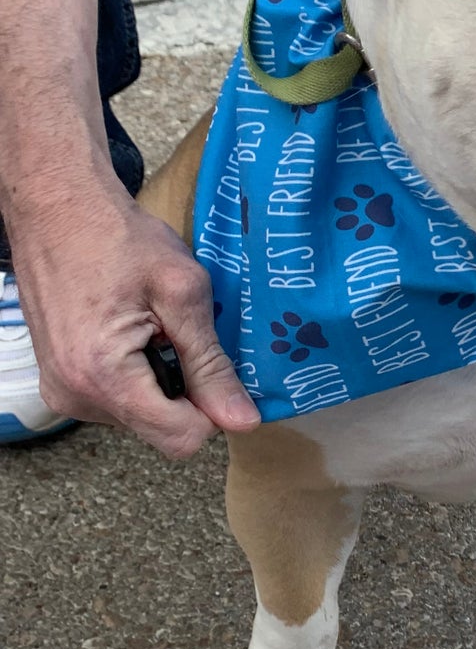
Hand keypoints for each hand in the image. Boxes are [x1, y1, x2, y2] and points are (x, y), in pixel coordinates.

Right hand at [11, 179, 259, 457]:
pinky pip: (117, 401)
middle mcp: (75, 396)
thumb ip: (211, 365)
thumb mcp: (182, 294)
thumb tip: (243, 422)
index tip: (217, 368)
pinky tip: (132, 332)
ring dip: (160, 381)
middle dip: (186, 391)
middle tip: (179, 334)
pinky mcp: (59, 382)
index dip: (213, 410)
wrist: (58, 209)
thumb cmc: (118, 239)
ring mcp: (62, 392)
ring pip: (141, 417)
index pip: (181, 438)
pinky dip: (137, 375)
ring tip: (152, 327)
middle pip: (161, 429)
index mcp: (104, 377)